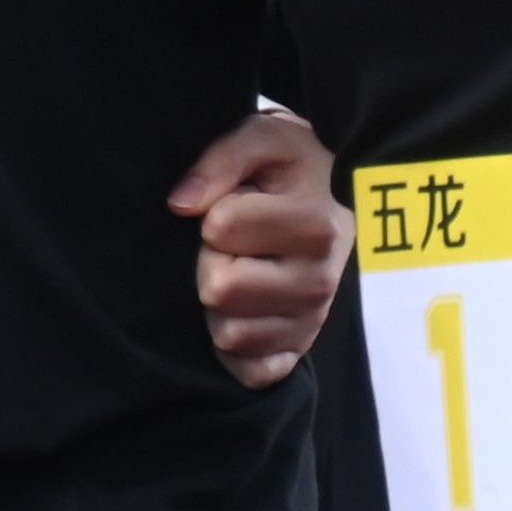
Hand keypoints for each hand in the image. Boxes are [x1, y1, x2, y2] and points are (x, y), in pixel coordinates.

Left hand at [171, 105, 344, 390]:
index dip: (212, 214)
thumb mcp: (260, 140)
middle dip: (211, 260)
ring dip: (218, 304)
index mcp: (316, 224)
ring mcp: (312, 320)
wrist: (330, 193)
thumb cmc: (287, 167)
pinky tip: (241, 309)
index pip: (222, 229)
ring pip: (230, 334)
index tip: (233, 203)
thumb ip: (219, 161)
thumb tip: (181, 204)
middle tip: (233, 243)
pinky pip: (251, 371)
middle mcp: (321, 279)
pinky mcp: (299, 350)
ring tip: (240, 269)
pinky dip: (233, 347)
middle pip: (221, 289)